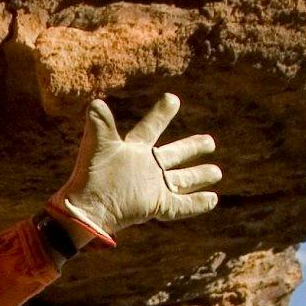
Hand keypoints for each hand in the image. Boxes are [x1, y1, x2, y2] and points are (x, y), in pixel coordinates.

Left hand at [47, 94, 221, 245]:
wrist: (88, 206)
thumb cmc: (91, 175)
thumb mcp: (98, 145)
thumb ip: (99, 124)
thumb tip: (95, 103)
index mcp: (134, 149)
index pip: (151, 127)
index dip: (162, 113)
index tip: (172, 99)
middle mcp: (147, 167)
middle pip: (175, 154)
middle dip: (193, 147)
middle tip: (210, 141)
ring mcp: (153, 187)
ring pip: (183, 180)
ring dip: (200, 175)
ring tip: (217, 172)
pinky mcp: (157, 205)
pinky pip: (182, 205)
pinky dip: (198, 203)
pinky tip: (214, 199)